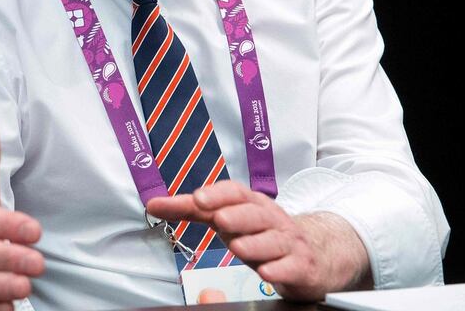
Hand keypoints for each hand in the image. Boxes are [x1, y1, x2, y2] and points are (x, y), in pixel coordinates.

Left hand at [146, 180, 370, 301]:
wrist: (312, 252)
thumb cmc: (260, 232)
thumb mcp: (226, 217)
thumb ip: (190, 210)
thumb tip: (152, 204)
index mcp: (251, 204)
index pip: (235, 193)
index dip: (218, 194)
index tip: (198, 198)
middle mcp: (271, 218)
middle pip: (255, 214)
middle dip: (237, 215)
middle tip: (219, 219)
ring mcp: (288, 241)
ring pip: (273, 240)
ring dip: (255, 243)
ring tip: (238, 247)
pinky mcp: (300, 264)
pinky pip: (291, 266)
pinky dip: (279, 269)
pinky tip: (267, 272)